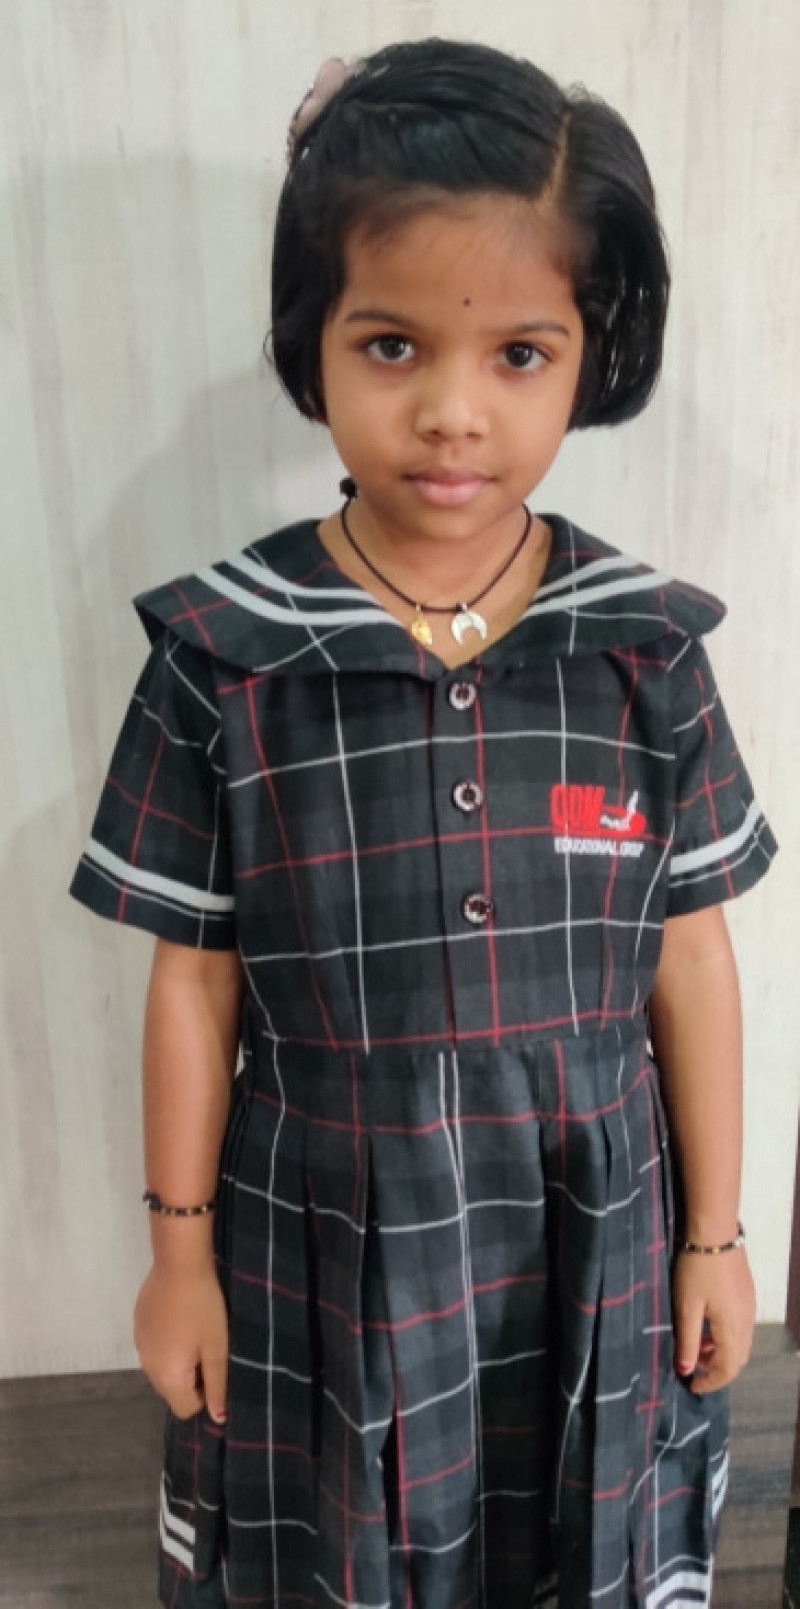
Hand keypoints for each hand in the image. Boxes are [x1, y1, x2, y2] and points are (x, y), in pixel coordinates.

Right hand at [134, 1262, 227, 1420]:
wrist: (178, 1264)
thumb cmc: (203, 1307)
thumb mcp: (217, 1347)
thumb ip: (218, 1386)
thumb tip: (218, 1419)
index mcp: (168, 1377)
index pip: (186, 1409)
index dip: (206, 1395)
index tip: (215, 1367)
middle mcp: (148, 1367)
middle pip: (172, 1390)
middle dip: (192, 1377)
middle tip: (208, 1347)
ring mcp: (139, 1346)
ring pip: (162, 1368)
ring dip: (179, 1360)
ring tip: (195, 1330)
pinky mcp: (138, 1326)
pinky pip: (154, 1347)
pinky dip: (167, 1342)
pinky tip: (180, 1317)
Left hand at [671, 1247, 755, 1392]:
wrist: (715, 1233)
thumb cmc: (696, 1269)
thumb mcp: (686, 1306)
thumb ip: (688, 1340)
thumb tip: (687, 1370)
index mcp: (733, 1329)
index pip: (726, 1369)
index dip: (710, 1382)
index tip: (691, 1386)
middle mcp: (747, 1322)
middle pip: (737, 1359)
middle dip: (716, 1369)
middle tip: (693, 1368)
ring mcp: (750, 1308)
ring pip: (740, 1343)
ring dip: (720, 1352)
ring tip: (696, 1346)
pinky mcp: (747, 1295)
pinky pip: (741, 1327)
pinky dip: (725, 1336)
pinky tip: (707, 1325)